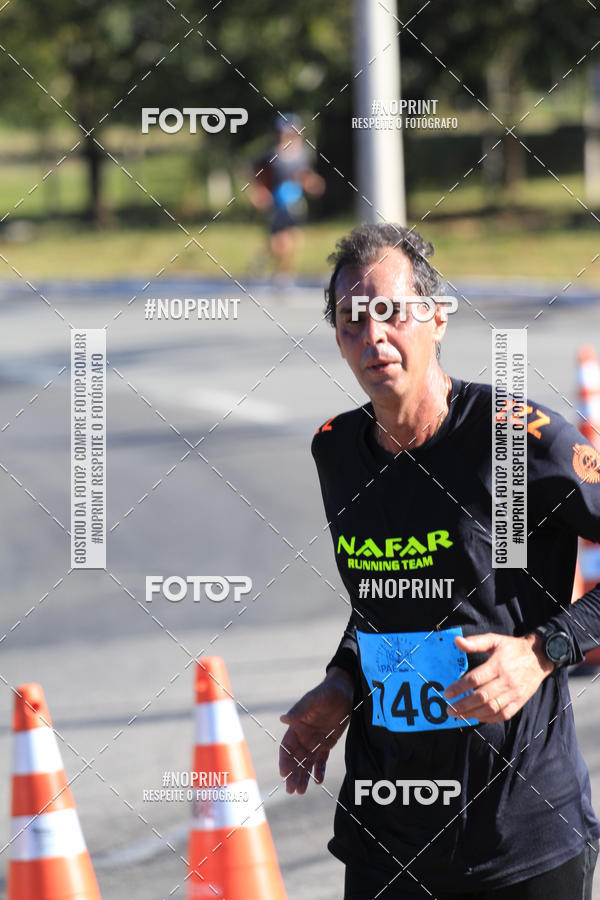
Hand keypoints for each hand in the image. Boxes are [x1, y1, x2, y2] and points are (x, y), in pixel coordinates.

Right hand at [279, 667, 353, 793]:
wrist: (344, 691)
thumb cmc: (326, 692)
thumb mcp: (313, 700)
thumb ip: (299, 710)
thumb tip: (283, 719)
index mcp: (296, 727)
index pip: (286, 748)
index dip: (284, 761)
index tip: (284, 774)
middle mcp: (303, 737)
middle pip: (295, 759)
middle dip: (293, 774)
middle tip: (292, 790)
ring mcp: (315, 741)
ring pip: (307, 763)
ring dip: (303, 776)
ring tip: (301, 791)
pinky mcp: (327, 743)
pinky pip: (321, 760)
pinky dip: (319, 770)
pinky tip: (318, 781)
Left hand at [444, 632, 554, 723]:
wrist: (539, 657)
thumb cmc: (513, 648)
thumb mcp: (494, 640)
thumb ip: (475, 642)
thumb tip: (456, 641)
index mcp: (497, 665)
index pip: (475, 679)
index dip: (459, 687)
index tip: (447, 693)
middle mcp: (506, 680)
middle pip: (481, 697)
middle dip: (463, 705)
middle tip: (449, 709)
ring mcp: (514, 693)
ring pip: (491, 708)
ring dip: (473, 714)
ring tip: (459, 716)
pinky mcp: (520, 701)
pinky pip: (504, 714)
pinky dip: (489, 718)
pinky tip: (477, 717)